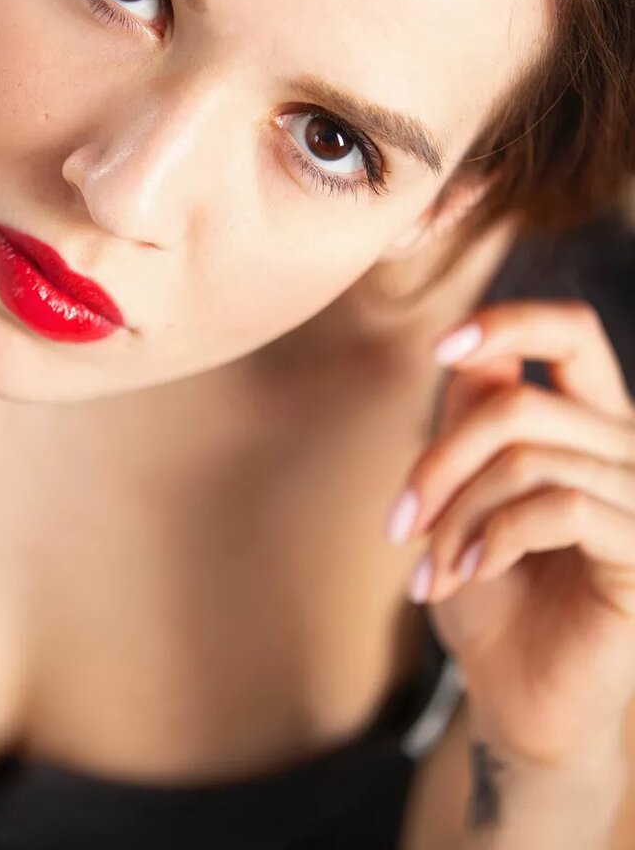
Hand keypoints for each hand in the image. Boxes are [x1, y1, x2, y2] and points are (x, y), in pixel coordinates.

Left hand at [386, 298, 634, 769]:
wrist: (517, 693)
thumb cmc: (491, 591)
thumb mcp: (463, 497)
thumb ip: (472, 425)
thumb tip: (469, 354)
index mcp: (585, 422)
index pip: (573, 333)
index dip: (509, 321)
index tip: (441, 348)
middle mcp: (623, 447)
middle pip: (520, 404)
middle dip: (440, 461)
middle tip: (401, 522)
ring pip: (528, 459)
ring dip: (457, 514)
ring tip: (434, 566)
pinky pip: (560, 505)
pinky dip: (494, 536)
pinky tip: (471, 571)